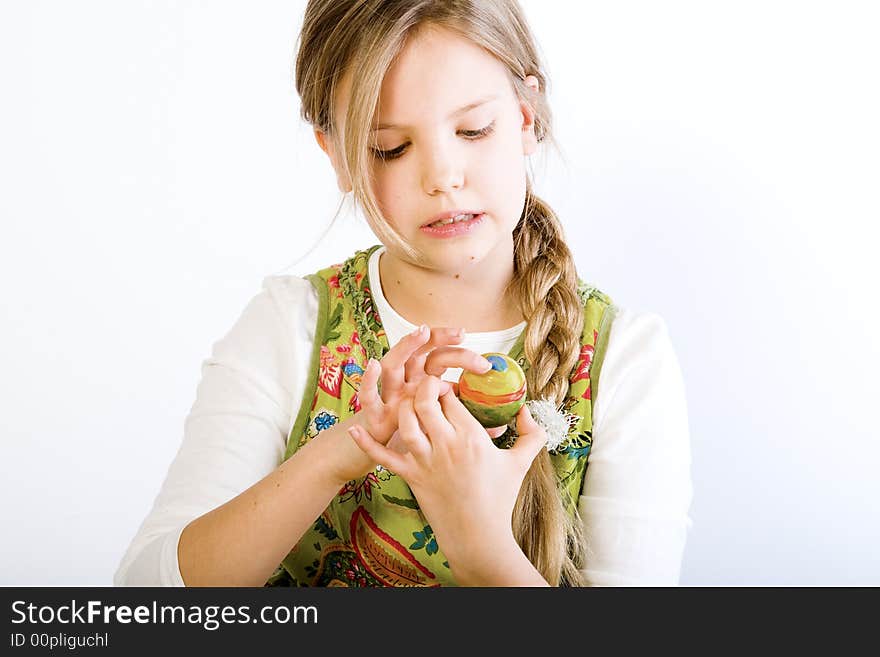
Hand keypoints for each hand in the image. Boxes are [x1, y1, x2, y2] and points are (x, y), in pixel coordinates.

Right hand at [333, 325, 491, 481]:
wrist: (377, 455)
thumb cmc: (411, 438)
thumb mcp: (440, 426)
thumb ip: (465, 422)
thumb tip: (499, 427)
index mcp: (423, 384)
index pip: (442, 358)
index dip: (462, 354)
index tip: (485, 363)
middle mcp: (405, 383)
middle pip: (421, 353)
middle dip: (439, 339)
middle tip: (461, 334)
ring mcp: (388, 396)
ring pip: (394, 364)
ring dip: (405, 346)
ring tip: (420, 332)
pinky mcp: (372, 414)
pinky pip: (367, 396)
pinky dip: (367, 381)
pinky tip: (372, 365)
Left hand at [347, 375, 547, 580]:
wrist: (478, 536)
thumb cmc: (500, 499)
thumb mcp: (521, 463)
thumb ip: (532, 434)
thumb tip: (528, 411)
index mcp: (471, 437)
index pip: (450, 396)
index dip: (445, 385)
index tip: (446, 387)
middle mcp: (446, 445)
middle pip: (424, 401)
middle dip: (421, 388)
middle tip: (424, 388)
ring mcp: (425, 461)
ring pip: (404, 422)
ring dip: (402, 407)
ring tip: (407, 403)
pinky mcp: (410, 477)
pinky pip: (384, 457)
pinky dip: (367, 444)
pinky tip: (354, 430)